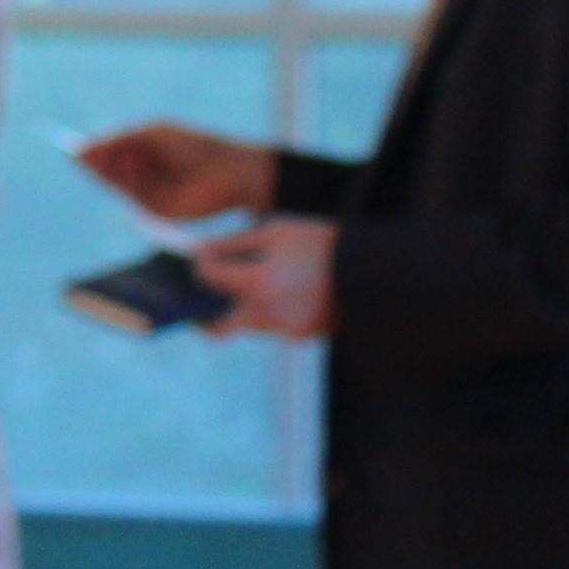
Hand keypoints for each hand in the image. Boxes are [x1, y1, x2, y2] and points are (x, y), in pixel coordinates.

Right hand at [75, 120, 274, 225]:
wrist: (232, 172)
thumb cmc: (196, 147)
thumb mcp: (154, 135)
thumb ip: (119, 139)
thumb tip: (84, 147)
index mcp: (143, 156)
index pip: (107, 155)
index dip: (91, 152)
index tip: (74, 148)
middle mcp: (143, 177)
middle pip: (107, 171)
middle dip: (97, 163)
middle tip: (84, 155)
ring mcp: (149, 195)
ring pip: (116, 183)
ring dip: (113, 170)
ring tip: (125, 157)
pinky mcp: (157, 209)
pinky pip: (131, 195)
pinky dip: (128, 183)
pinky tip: (135, 168)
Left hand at [196, 217, 335, 340]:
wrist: (370, 269)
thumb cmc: (320, 243)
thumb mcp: (275, 233)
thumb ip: (233, 244)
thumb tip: (201, 252)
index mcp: (258, 284)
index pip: (208, 279)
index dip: (200, 265)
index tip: (202, 258)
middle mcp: (267, 313)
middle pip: (218, 326)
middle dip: (205, 313)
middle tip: (199, 299)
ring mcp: (285, 329)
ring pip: (246, 325)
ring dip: (239, 310)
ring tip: (243, 285)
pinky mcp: (301, 336)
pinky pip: (272, 326)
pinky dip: (266, 312)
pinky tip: (274, 291)